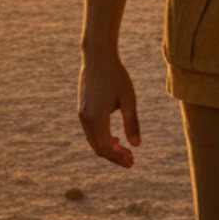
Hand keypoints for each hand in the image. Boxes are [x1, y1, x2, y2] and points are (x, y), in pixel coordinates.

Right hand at [78, 53, 140, 167]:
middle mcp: (86, 119)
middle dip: (114, 156)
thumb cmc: (116, 76)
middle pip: (98, 148)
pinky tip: (115, 137)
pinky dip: (102, 139)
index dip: (119, 158)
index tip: (132, 161)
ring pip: (93, 141)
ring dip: (108, 148)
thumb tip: (137, 145)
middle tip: (131, 160)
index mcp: (97, 119)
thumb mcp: (129, 99)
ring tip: (124, 150)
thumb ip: (132, 123)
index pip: (107, 148)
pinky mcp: (82, 110)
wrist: (97, 58)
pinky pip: (90, 132)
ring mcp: (82, 115)